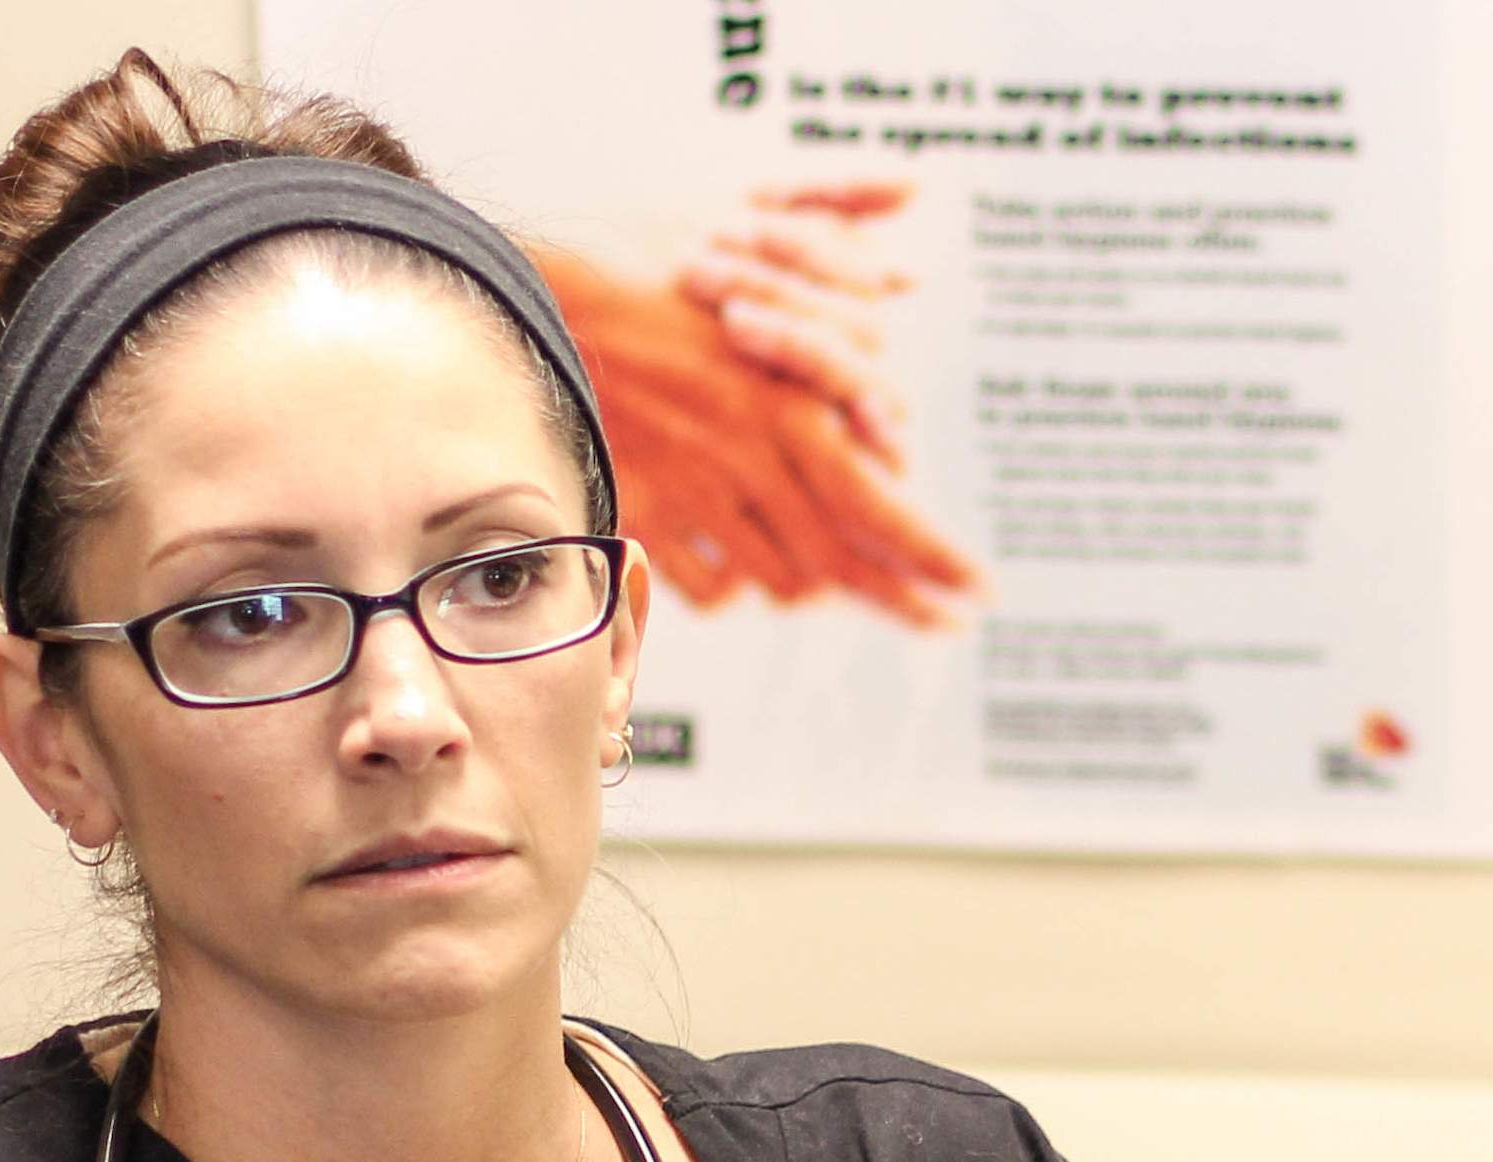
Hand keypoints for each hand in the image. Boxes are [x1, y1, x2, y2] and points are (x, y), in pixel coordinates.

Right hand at [535, 185, 983, 630]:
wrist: (520, 292)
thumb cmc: (629, 250)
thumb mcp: (739, 219)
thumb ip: (833, 221)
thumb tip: (905, 211)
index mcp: (785, 401)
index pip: (881, 503)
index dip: (933, 557)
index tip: (972, 588)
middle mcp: (747, 460)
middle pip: (844, 557)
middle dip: (903, 598)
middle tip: (944, 620)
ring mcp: (691, 493)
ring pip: (780, 576)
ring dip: (819, 584)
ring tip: (852, 587)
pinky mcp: (640, 511)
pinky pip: (708, 583)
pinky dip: (741, 586)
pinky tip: (756, 572)